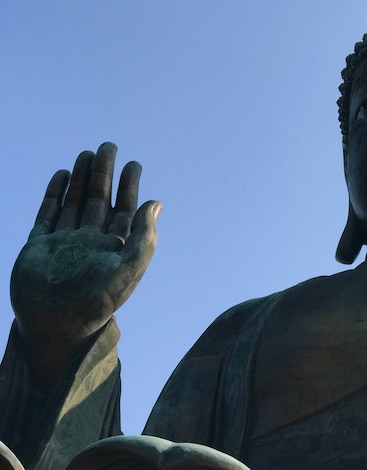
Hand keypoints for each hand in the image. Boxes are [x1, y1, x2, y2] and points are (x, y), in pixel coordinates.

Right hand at [10, 142, 160, 386]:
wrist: (56, 325)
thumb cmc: (96, 301)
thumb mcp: (128, 268)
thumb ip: (144, 237)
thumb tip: (157, 204)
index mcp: (114, 247)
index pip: (124, 210)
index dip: (129, 186)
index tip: (132, 164)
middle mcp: (90, 241)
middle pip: (98, 199)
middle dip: (104, 173)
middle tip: (108, 146)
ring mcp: (65, 242)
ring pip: (74, 202)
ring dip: (80, 179)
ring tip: (86, 154)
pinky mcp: (40, 246)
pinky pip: (48, 214)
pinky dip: (54, 194)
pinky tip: (61, 176)